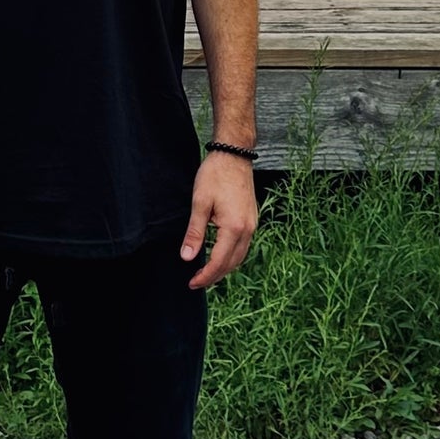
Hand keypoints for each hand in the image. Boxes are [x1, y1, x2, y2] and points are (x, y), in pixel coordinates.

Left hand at [181, 152, 258, 289]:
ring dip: (224, 267)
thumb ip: (195, 232)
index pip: (219, 262)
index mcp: (234, 227)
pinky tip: (220, 254)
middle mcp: (247, 229)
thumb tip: (187, 257)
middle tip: (196, 281)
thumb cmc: (215, 175)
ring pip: (240, 256)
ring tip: (206, 272)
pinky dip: (231, 255)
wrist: (234, 154)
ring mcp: (252, 224)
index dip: (205, 276)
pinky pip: (243, 245)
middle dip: (215, 276)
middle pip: (232, 263)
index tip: (192, 283)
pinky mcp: (252, 219)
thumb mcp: (200, 203)